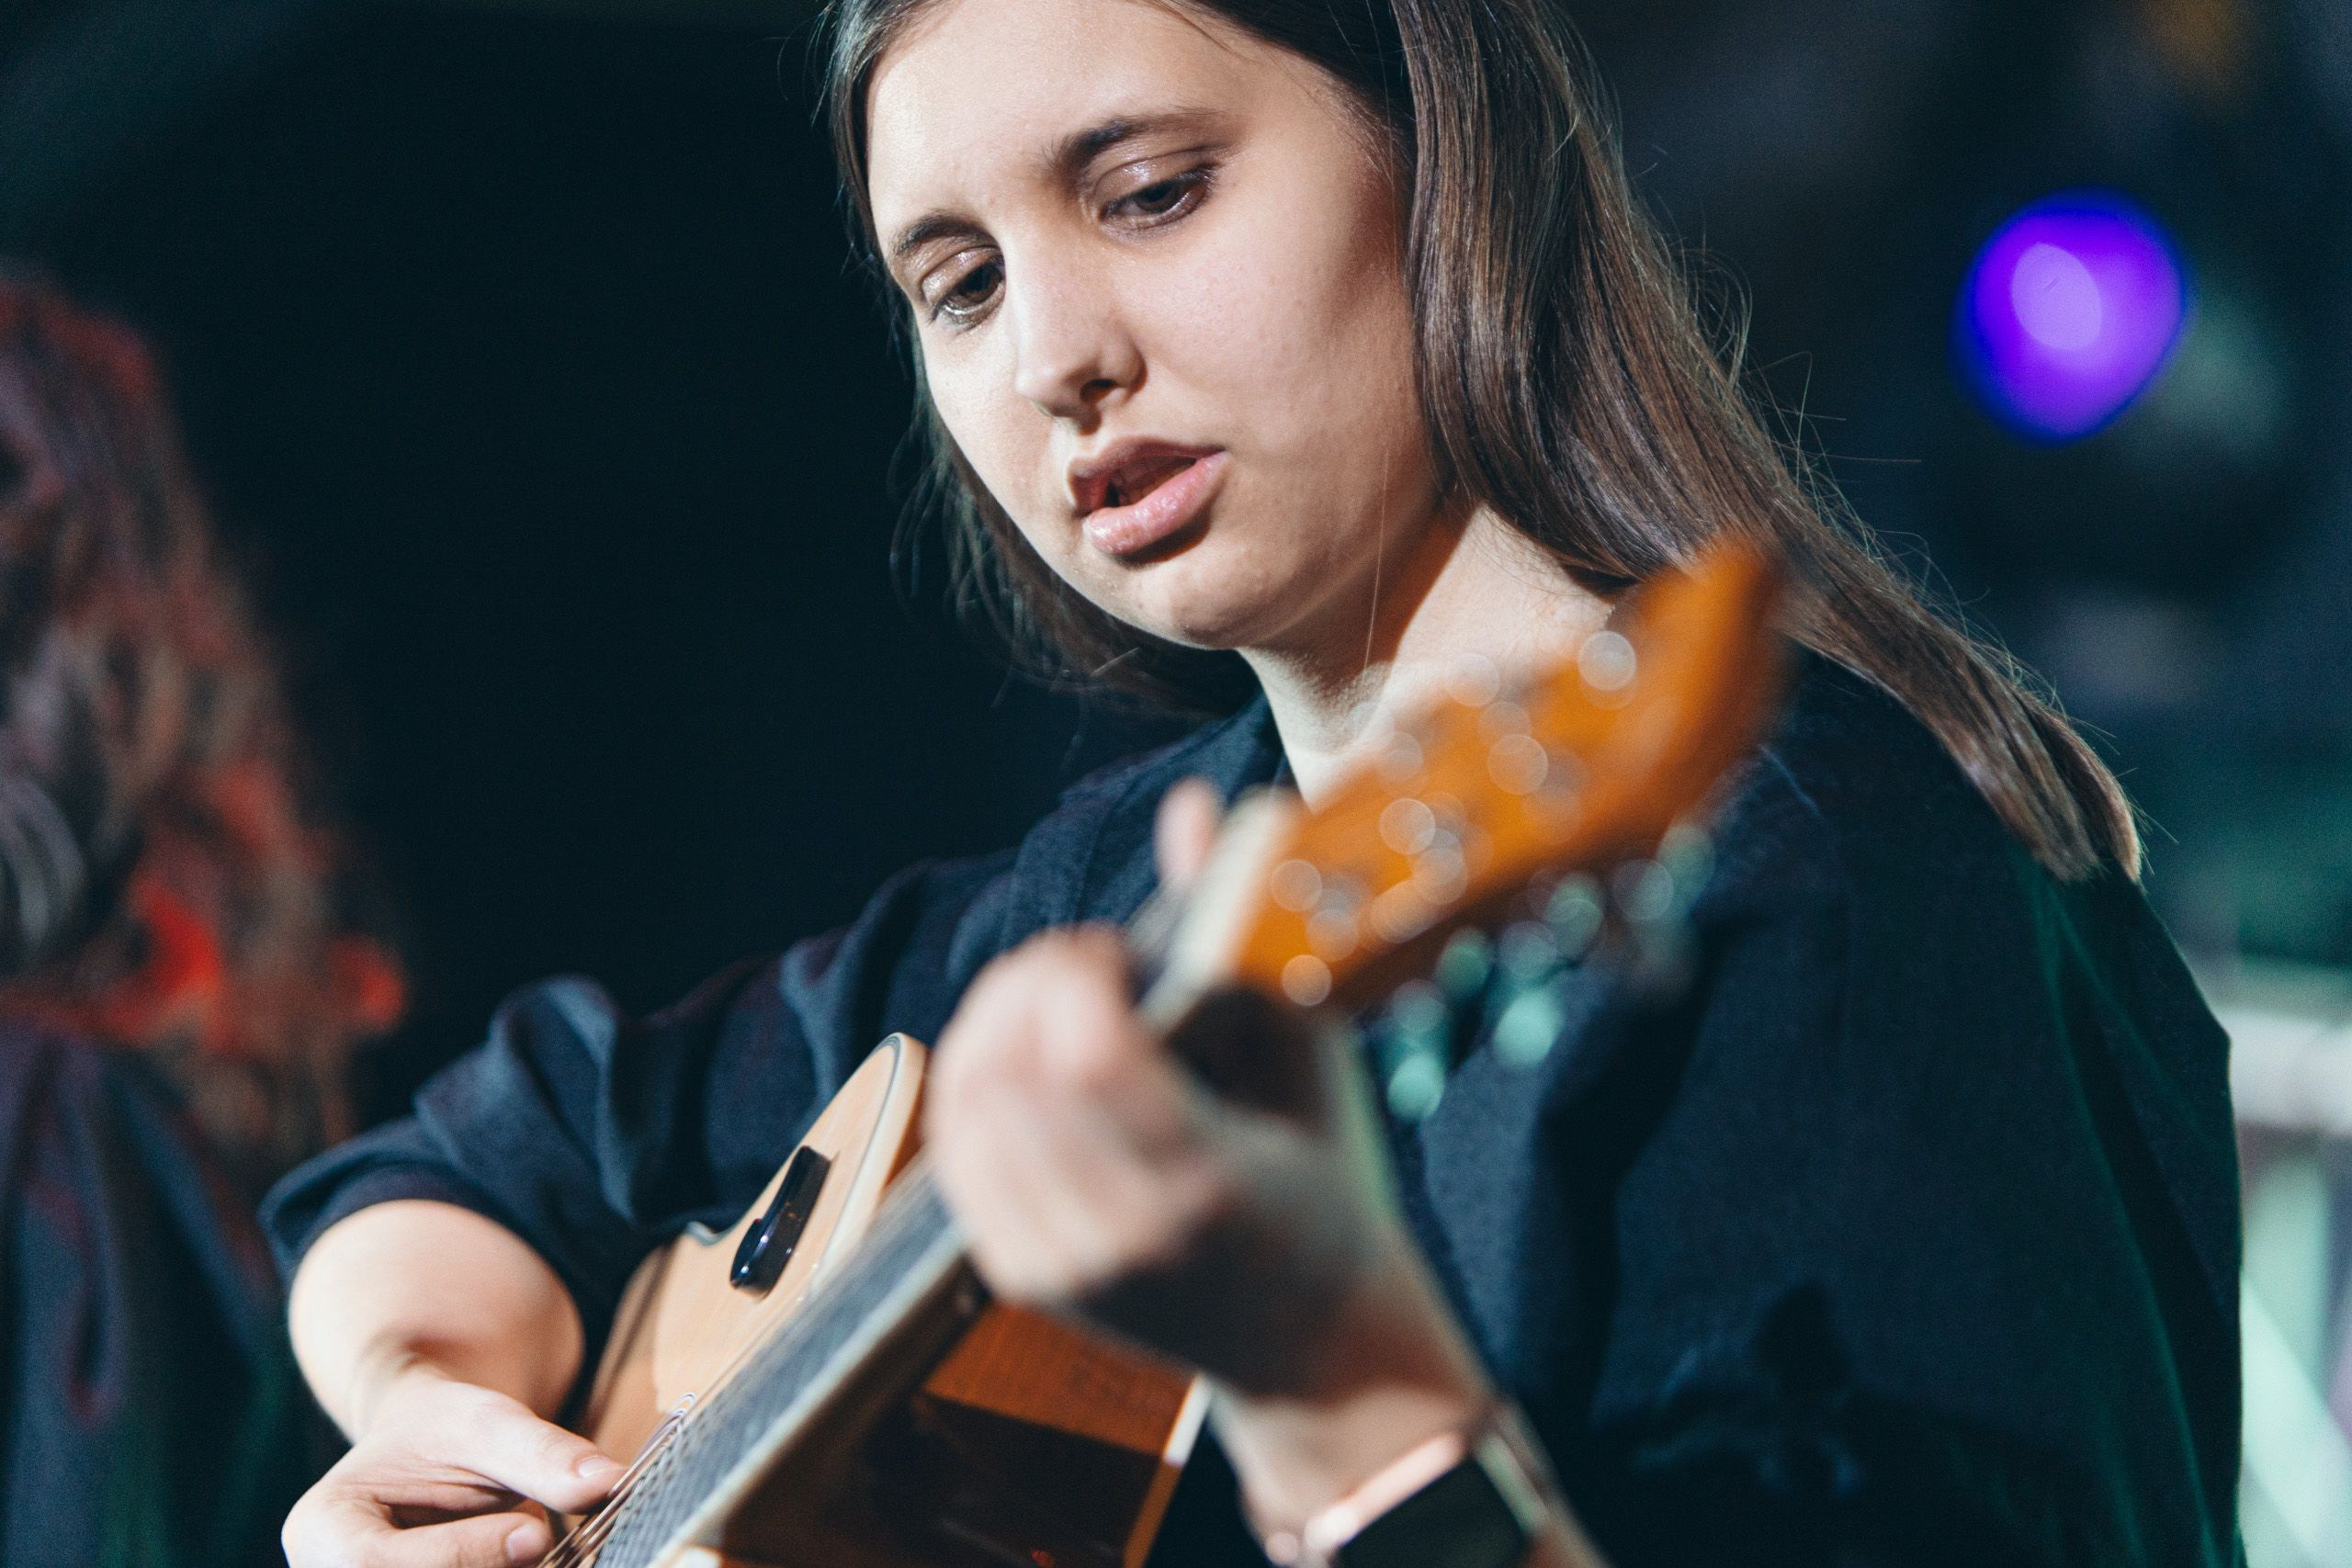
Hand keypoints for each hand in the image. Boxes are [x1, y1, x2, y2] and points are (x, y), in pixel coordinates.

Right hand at [281, 1359, 624, 1567]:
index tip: (531, 1534)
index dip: (459, 1556)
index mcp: (323, 1527)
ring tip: (531, 1542)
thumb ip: (540, 1454)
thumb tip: (608, 1481)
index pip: (373, 1564)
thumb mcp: (488, 1420)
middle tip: (541, 1543)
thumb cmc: (447, 1426)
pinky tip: (524, 1556)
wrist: (430, 1447)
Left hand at [925, 779, 1494, 1531]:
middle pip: (1009, 1075)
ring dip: (995, 1029)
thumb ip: (1240, 933)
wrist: (1312, 1341)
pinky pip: (956, 1156)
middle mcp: (1121, 1235)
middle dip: (1030, 986)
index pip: (1091, 1052)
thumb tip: (1197, 810)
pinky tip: (1029, 1059)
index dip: (1083, 972)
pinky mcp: (1022, 1278)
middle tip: (1084, 966)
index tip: (1123, 950)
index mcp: (1210, 1181)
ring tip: (1059, 1007)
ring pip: (966, 1112)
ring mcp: (1063, 1265)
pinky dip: (977, 1086)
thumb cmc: (1327, 1178)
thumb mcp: (1308, 1049)